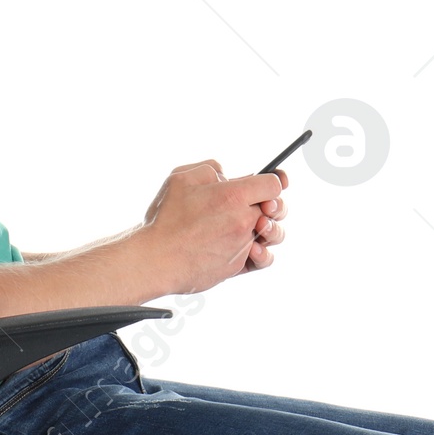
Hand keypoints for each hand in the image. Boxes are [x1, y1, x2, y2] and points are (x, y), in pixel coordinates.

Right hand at [141, 158, 286, 293]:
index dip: (272, 180)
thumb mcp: (181, 177)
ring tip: (255, 227)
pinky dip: (262, 254)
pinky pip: (263, 260)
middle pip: (277, 208)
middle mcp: (243, 221)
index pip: (273, 184)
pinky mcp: (237, 266)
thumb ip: (211, 169)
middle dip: (271, 203)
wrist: (156, 260)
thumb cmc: (165, 220)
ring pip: (274, 235)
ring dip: (269, 228)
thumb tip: (226, 175)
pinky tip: (251, 249)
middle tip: (257, 204)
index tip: (265, 183)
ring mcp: (242, 245)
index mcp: (233, 195)